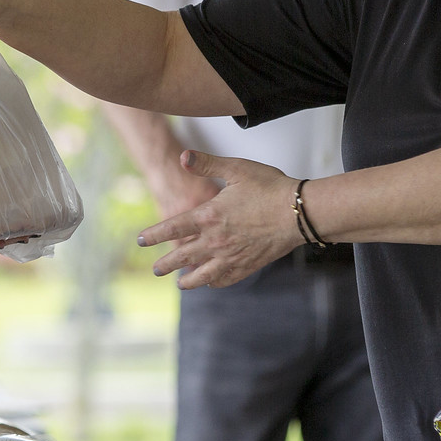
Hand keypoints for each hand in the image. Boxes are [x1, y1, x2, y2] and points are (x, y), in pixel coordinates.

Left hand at [138, 151, 303, 288]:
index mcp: (208, 216)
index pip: (172, 229)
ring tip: (179, 284)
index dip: (153, 235)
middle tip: (155, 270)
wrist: (300, 212)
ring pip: (201, 275)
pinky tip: (210, 283)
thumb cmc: (270, 187)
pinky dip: (214, 282)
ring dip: (187, 281)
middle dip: (165, 265)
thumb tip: (182, 156)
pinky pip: (225, 279)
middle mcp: (215, 240)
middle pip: (181, 257)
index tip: (141, 241)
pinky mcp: (247, 266)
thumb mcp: (236, 169)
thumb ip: (207, 164)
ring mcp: (231, 256)